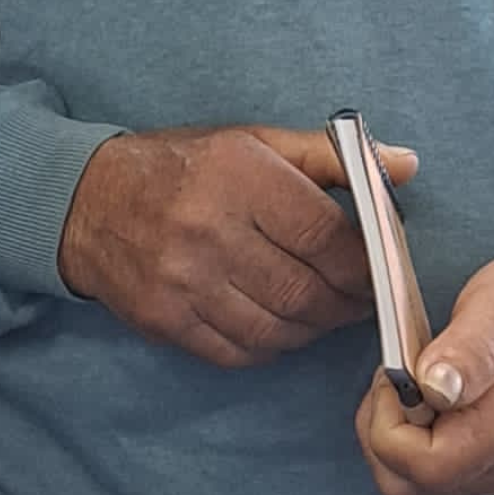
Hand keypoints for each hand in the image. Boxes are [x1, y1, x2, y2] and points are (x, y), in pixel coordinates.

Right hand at [57, 125, 413, 368]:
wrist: (86, 202)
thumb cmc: (181, 167)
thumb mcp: (252, 142)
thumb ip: (331, 157)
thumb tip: (407, 167)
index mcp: (240, 178)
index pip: (329, 240)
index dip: (366, 265)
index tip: (378, 269)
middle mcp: (209, 231)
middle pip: (308, 293)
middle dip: (346, 304)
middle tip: (358, 298)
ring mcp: (183, 282)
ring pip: (280, 330)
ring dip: (312, 328)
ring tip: (319, 310)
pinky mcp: (165, 320)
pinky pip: (241, 351)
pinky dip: (270, 345)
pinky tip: (275, 323)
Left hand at [356, 215, 493, 494]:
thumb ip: (469, 349)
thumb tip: (432, 390)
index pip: (430, 464)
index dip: (391, 424)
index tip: (396, 374)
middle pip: (413, 488)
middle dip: (382, 436)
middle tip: (396, 381)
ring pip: (415, 489)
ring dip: (391, 442)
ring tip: (408, 388)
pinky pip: (431, 478)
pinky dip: (409, 445)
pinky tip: (422, 403)